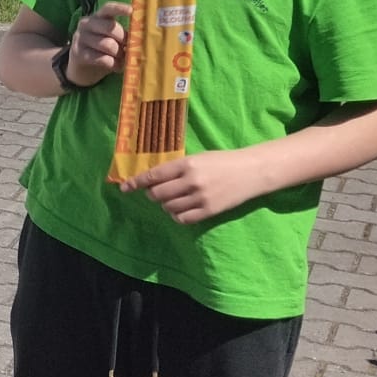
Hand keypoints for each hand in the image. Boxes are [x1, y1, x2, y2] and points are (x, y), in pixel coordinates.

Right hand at [67, 2, 129, 85]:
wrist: (82, 68)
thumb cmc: (104, 50)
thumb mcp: (114, 39)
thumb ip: (125, 36)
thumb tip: (140, 40)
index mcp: (98, 17)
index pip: (108, 8)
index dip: (120, 8)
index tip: (132, 10)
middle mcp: (86, 24)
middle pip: (111, 28)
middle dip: (124, 39)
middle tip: (128, 48)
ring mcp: (80, 38)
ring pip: (108, 44)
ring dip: (119, 54)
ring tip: (121, 59)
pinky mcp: (78, 53)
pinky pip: (103, 58)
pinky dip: (113, 64)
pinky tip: (115, 66)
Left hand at [119, 148, 267, 223]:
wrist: (252, 171)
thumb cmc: (222, 161)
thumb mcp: (198, 158)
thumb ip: (176, 168)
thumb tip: (151, 179)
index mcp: (187, 164)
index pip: (154, 176)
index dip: (136, 183)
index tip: (125, 188)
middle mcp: (192, 181)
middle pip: (157, 194)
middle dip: (152, 194)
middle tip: (156, 192)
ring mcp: (201, 197)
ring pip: (168, 207)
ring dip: (165, 204)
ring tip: (173, 198)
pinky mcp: (210, 211)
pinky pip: (182, 218)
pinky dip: (176, 215)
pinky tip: (180, 209)